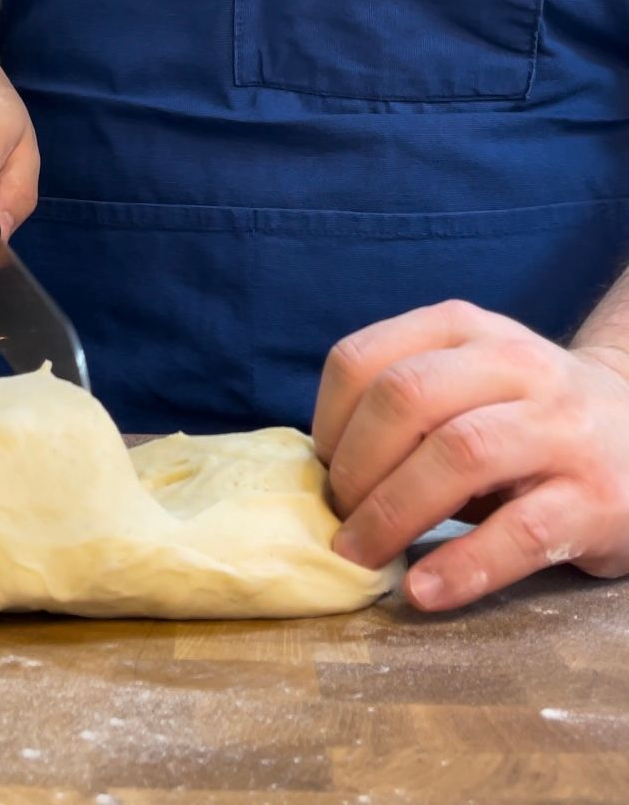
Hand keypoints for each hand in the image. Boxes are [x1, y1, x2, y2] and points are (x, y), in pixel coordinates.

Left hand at [312, 300, 628, 611]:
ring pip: (458, 453)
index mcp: (460, 330)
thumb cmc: (518, 416)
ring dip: (392, 514)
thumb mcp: (460, 381)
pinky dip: (460, 566)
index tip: (323, 469)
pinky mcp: (598, 496)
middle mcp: (513, 362)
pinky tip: (424, 590)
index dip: (326, 422)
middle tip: (340, 518)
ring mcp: (561, 426)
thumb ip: (399, 408)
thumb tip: (322, 475)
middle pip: (404, 398)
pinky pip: (519, 532)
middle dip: (353, 468)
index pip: (361, 360)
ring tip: (364, 554)